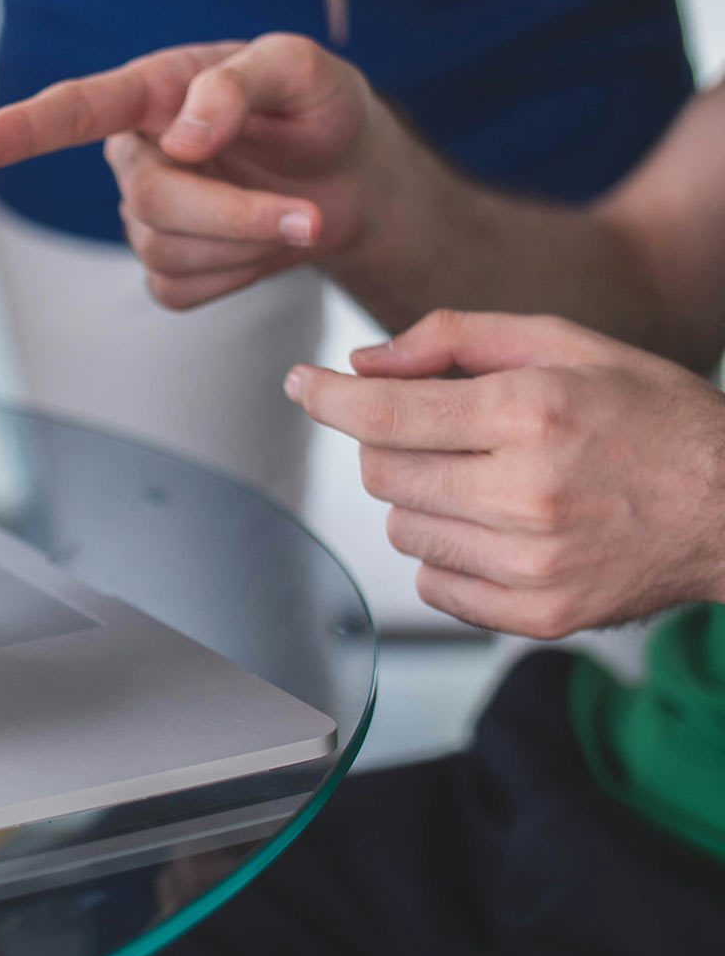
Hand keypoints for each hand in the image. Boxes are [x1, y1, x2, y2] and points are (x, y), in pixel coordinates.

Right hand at [0, 34, 389, 309]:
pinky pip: (181, 290)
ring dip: (247, 243)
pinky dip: (237, 277)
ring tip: (299, 215)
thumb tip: (182, 139)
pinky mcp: (168, 269)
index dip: (14, 133)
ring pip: (166, 252)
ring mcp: (146, 216)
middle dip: (233, 215)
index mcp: (153, 92)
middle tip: (308, 216)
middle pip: (150, 201)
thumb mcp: (301, 70)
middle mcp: (136, 154)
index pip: (72, 111)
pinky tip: (260, 246)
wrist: (350, 179)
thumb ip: (239, 85)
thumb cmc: (317, 109)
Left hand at [285, 310, 724, 637]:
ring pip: (401, 529)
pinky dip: (447, 554)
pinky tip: (498, 527)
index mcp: (531, 415)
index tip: (301, 384)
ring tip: (486, 479)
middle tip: (444, 430)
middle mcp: (526, 494)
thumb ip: (454, 338)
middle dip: (392, 442)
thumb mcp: (566, 343)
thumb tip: (363, 365)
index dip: (327, 398)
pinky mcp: (537, 616)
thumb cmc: (653, 417)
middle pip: (382, 472)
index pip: (384, 414)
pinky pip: (433, 585)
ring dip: (421, 498)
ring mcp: (531, 565)